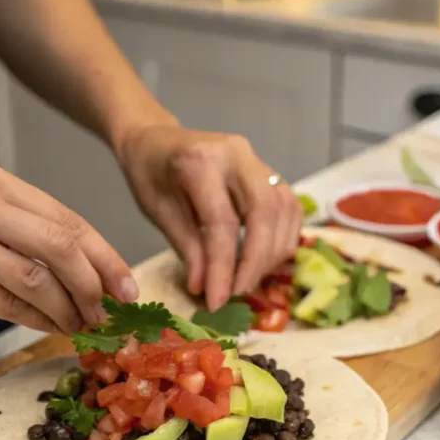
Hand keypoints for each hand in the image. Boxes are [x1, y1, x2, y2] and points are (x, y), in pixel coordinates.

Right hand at [0, 158, 135, 332]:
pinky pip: (5, 302)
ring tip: (82, 327)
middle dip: (97, 284)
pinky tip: (50, 328)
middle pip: (61, 245)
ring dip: (69, 309)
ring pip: (37, 277)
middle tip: (112, 313)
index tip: (125, 284)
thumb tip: (71, 268)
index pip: (65, 217)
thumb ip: (9, 225)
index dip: (104, 255)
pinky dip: (36, 319)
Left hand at [117, 126, 302, 309]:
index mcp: (201, 161)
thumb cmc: (150, 173)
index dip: (222, 268)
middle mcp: (237, 155)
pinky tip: (265, 259)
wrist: (155, 138)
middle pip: (264, 213)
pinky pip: (289, 206)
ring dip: (273, 252)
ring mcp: (257, 159)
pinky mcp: (268, 170)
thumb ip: (187, 248)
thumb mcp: (158, 211)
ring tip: (250, 279)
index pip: (222, 223)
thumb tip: (206, 288)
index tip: (216, 301)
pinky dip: (283, 237)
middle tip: (238, 292)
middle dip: (256, 261)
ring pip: (285, 209)